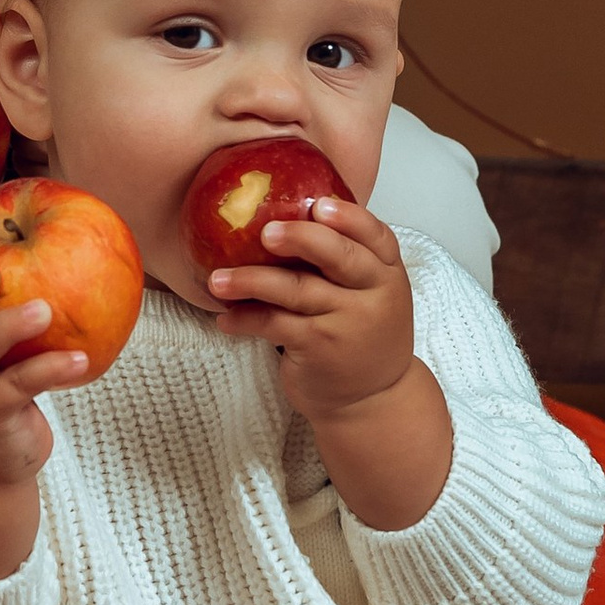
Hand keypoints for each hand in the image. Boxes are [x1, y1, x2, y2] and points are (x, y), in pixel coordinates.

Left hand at [205, 195, 417, 415]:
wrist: (372, 400)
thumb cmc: (362, 335)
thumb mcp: (372, 295)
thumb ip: (346, 261)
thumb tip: (287, 215)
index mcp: (388, 273)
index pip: (376, 236)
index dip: (348, 217)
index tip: (318, 204)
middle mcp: (373, 296)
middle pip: (338, 256)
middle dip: (300, 238)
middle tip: (263, 231)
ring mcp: (346, 324)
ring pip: (296, 290)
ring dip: (251, 280)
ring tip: (217, 279)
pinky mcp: (319, 349)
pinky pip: (275, 325)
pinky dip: (245, 319)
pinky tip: (224, 317)